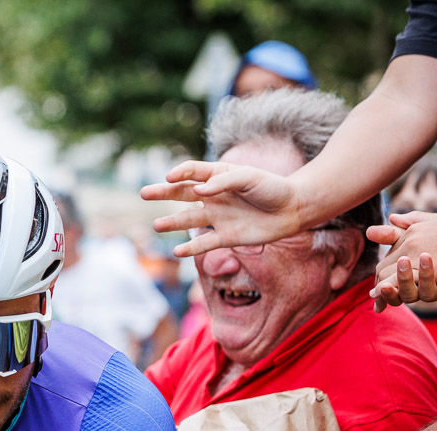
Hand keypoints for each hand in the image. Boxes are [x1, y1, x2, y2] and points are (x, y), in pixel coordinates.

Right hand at [140, 161, 303, 256]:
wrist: (293, 210)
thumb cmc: (272, 188)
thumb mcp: (249, 177)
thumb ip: (223, 183)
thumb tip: (199, 193)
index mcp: (219, 176)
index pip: (193, 172)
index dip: (180, 172)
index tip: (169, 176)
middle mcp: (215, 196)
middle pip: (183, 194)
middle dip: (163, 193)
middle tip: (143, 194)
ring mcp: (219, 217)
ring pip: (189, 219)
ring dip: (172, 223)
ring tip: (156, 226)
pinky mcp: (227, 237)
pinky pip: (204, 243)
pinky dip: (191, 248)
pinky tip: (177, 252)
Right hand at [368, 210, 436, 311]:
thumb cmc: (434, 239)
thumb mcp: (411, 234)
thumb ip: (391, 235)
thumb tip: (369, 232)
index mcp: (405, 279)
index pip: (389, 286)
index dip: (383, 288)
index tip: (380, 283)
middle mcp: (420, 287)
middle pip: (406, 294)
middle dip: (403, 281)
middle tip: (402, 262)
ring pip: (428, 294)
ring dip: (425, 276)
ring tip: (426, 257)